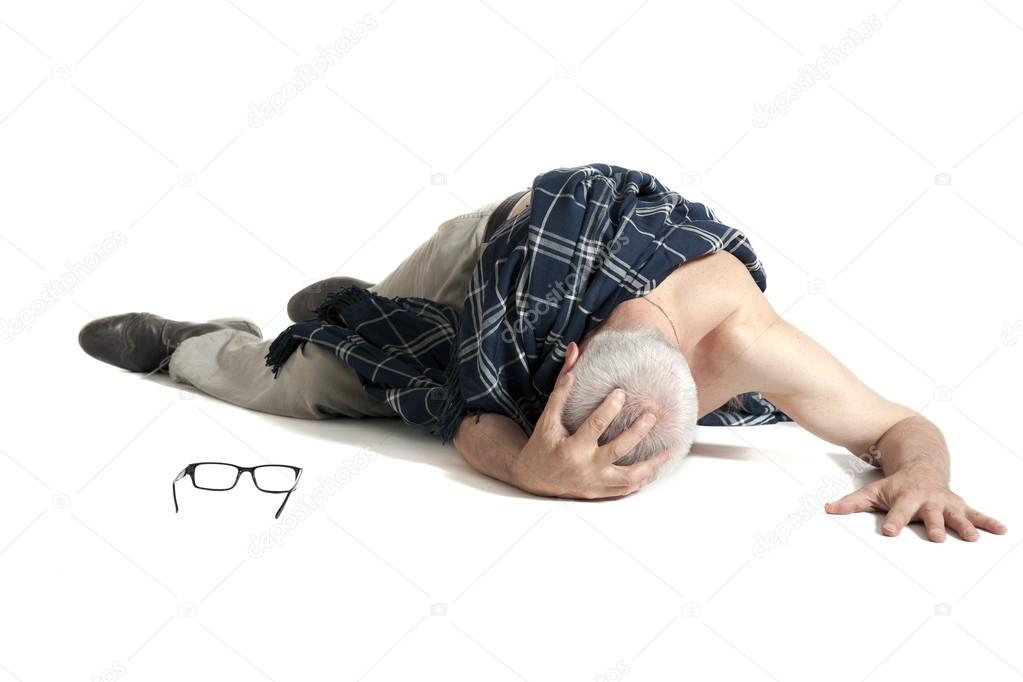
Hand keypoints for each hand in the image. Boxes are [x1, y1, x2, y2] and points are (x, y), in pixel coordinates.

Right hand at [511, 342, 669, 498]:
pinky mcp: (599, 492)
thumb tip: (573, 356)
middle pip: (618, 450)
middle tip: (651, 415)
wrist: (533, 477)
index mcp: (570, 448)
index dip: (610, 407)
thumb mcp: (547, 417)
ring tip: (666, 450)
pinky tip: (654, 469)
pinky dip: (642, 480)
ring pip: (629, 477)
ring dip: (650, 465)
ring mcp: (594, 483)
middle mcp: (585, 468)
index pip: (595, 425)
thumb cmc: (541, 445)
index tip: (621, 392)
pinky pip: (626, 489)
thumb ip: (561, 389)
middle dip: (637, 432)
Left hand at [825, 464, 1006, 541]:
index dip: (893, 522)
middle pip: (930, 515)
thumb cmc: (897, 483)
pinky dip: (988, 522)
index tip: (889, 532)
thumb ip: (852, 503)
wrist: (922, 463)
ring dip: (964, 526)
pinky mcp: (959, 505)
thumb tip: (828, 509)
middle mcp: (928, 501)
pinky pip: (977, 514)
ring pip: (955, 515)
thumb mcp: (873, 491)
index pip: (897, 512)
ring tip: (972, 538)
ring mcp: (945, 503)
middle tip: (936, 538)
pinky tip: (1001, 530)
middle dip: (933, 526)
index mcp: (906, 498)